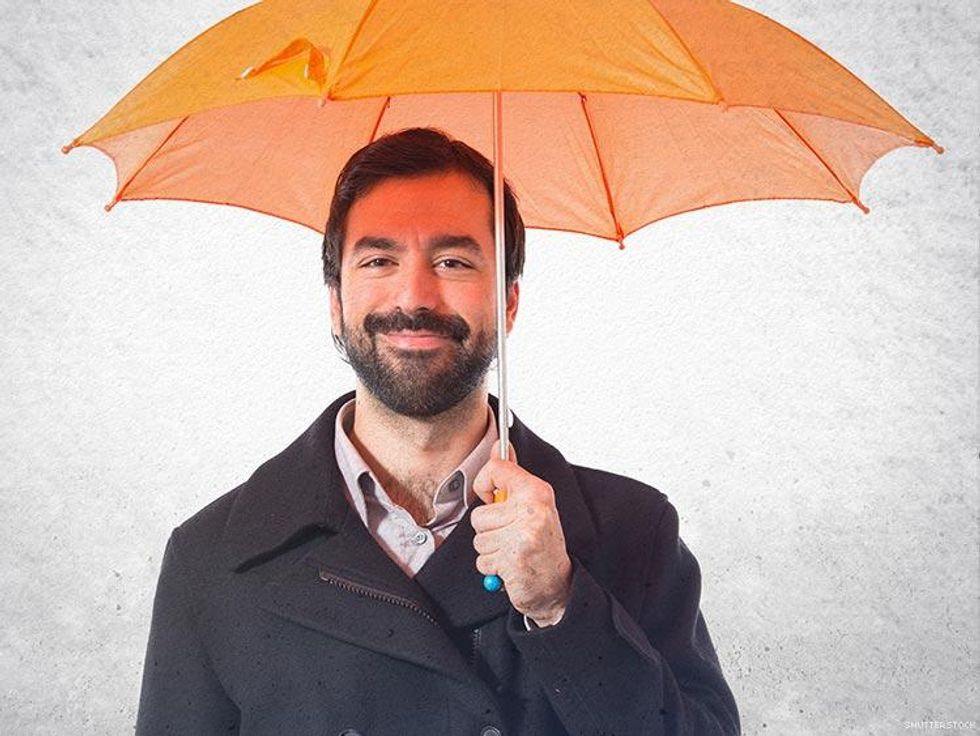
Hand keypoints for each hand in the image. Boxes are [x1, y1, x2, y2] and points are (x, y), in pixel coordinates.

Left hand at [471, 441, 572, 626]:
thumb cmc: (543, 543)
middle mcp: (532, 511)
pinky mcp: (513, 561)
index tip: (493, 497)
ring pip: (479, 539)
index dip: (485, 484)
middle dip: (489, 529)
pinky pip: (481, 560)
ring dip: (490, 549)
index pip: (496, 469)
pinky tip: (510, 565)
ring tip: (512, 551)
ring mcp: (522, 537)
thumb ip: (512, 476)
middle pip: (479, 514)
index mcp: (537, 492)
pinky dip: (491, 567)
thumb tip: (498, 446)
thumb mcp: (533, 503)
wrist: (558, 585)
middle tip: (511, 535)